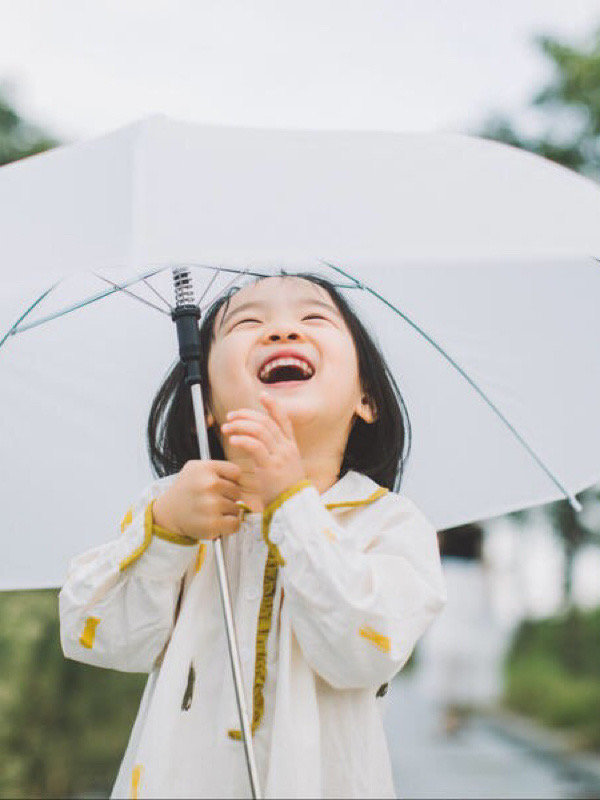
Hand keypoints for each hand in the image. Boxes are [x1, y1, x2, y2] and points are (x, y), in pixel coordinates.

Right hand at [152, 459, 242, 540]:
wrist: (168, 513)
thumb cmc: (184, 491)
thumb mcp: (195, 468)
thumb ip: (217, 468)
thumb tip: (240, 475)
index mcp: (206, 468)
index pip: (236, 472)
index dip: (232, 480)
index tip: (223, 486)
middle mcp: (209, 484)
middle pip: (238, 492)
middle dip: (229, 497)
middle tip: (214, 500)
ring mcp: (211, 504)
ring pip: (237, 508)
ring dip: (228, 512)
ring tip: (211, 511)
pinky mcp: (213, 523)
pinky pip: (235, 524)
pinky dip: (229, 525)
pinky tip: (217, 521)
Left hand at [220, 391, 306, 506]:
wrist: (295, 510)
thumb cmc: (287, 495)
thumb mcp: (286, 471)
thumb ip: (276, 457)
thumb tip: (261, 449)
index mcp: (291, 448)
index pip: (284, 420)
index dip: (273, 405)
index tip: (262, 395)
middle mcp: (287, 449)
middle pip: (266, 422)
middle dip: (247, 415)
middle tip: (231, 416)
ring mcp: (279, 456)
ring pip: (259, 430)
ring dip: (240, 426)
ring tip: (227, 428)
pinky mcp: (270, 467)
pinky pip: (255, 446)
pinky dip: (243, 439)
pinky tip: (233, 439)